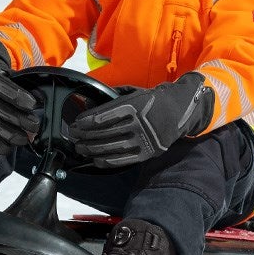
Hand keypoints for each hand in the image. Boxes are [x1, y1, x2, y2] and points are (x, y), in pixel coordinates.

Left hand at [69, 72, 213, 167]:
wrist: (180, 111)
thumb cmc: (153, 101)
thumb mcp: (135, 93)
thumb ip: (114, 98)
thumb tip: (90, 103)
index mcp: (133, 106)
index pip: (103, 116)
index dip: (87, 121)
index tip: (76, 123)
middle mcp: (138, 123)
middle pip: (104, 133)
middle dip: (85, 136)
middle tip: (73, 137)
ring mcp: (143, 139)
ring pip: (111, 147)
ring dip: (92, 148)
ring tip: (81, 148)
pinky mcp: (146, 152)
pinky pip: (122, 160)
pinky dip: (107, 161)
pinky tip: (96, 159)